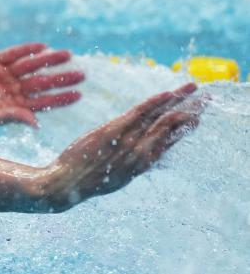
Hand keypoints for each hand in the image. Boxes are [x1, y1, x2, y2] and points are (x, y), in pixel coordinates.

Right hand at [0, 42, 83, 128]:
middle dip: (61, 77)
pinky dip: (26, 50)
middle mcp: (12, 90)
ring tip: (66, 55)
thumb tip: (36, 125)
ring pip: (31, 65)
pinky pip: (13, 53)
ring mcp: (2, 74)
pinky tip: (42, 46)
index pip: (44, 102)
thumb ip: (12, 118)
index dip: (61, 98)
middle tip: (82, 74)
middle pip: (42, 82)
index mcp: (15, 106)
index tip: (79, 94)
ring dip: (48, 60)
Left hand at [36, 83, 201, 211]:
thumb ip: (132, 165)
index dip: (185, 128)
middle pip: (172, 127)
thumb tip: (143, 157)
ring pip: (160, 117)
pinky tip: (168, 93)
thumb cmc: (88, 181)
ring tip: (195, 88)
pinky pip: (139, 113)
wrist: (66, 185)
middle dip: (192, 111)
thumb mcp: (117, 178)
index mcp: (143, 164)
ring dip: (179, 100)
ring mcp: (129, 142)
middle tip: (207, 99)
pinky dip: (155, 102)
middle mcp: (142, 153)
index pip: (170, 141)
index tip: (197, 118)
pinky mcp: (113, 132)